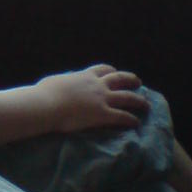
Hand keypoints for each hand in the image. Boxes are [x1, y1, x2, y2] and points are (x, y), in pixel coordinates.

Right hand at [32, 65, 149, 134]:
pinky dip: (132, 119)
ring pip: (127, 97)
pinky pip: (123, 116)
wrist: (46, 104)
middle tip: (138, 83)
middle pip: (120, 79)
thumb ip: (64, 81)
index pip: (102, 69)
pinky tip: (136, 122)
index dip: (111, 71)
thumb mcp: (55, 81)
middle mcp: (97, 85)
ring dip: (139, 100)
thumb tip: (61, 83)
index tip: (115, 72)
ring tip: (146, 104)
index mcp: (84, 76)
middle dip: (131, 80)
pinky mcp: (103, 114)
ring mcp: (102, 99)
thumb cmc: (44, 93)